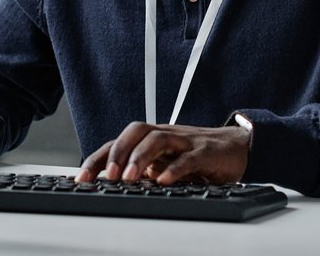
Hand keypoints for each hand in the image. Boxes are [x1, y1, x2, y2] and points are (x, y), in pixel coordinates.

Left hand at [75, 121, 250, 184]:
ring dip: (140, 158)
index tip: (81, 179)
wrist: (237, 146)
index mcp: (151, 139)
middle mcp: (165, 135)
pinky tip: (164, 181)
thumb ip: (143, 171)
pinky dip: (175, 169)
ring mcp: (185, 141)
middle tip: (106, 177)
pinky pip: (188, 157)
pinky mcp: (205, 152)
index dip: (97, 159)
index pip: (118, 143)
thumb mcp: (165, 163)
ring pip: (158, 140)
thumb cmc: (196, 155)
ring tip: (129, 178)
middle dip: (117, 153)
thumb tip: (112, 187)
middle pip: (135, 132)